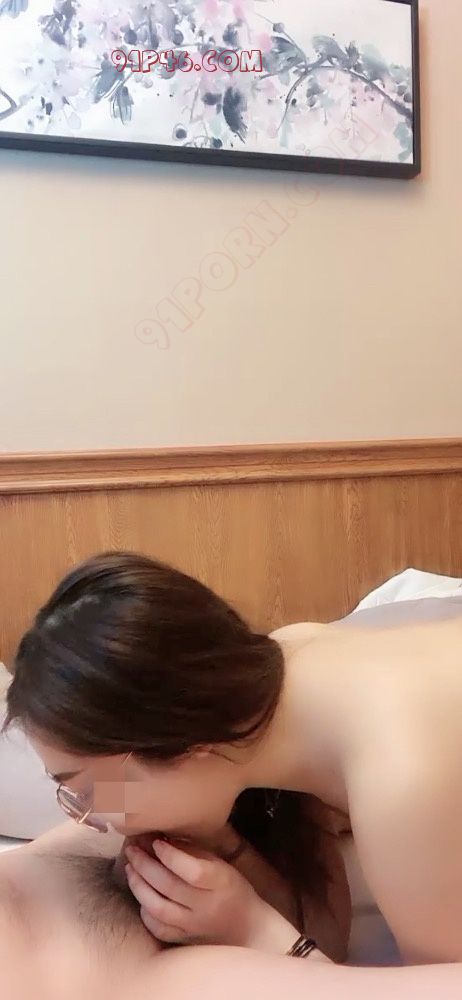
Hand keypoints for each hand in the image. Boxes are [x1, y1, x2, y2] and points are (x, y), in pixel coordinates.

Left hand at [124, 837, 297, 951]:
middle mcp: (205, 906)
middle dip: (145, 865)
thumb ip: (195, 854)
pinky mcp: (184, 940)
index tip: (156, 842)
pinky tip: (140, 896)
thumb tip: (162, 840)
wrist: (248, 930)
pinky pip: (158, 928)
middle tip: (132, 850)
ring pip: (158, 908)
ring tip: (130, 869)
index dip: (171, 856)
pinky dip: (145, 912)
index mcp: (220, 883)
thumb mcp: (222, 866)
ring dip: (139, 886)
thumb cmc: (234, 890)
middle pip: (169, 886)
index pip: (192, 871)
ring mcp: (193, 926)